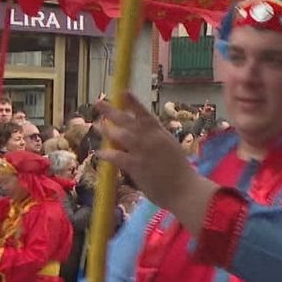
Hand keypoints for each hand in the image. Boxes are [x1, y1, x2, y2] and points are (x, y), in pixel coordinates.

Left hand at [94, 94, 214, 226]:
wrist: (185, 189)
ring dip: (107, 130)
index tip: (123, 92)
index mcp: (161, 134)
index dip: (133, 103)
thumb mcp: (171, 150)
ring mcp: (143, 151)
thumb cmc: (180, 173)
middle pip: (128, 121)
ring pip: (120, 135)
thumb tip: (143, 139)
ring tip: (97, 125)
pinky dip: (106, 154)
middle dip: (112, 111)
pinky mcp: (136, 165)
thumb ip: (157, 142)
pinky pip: (116, 156)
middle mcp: (151, 138)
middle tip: (99, 102)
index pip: (145, 114)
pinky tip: (99, 152)